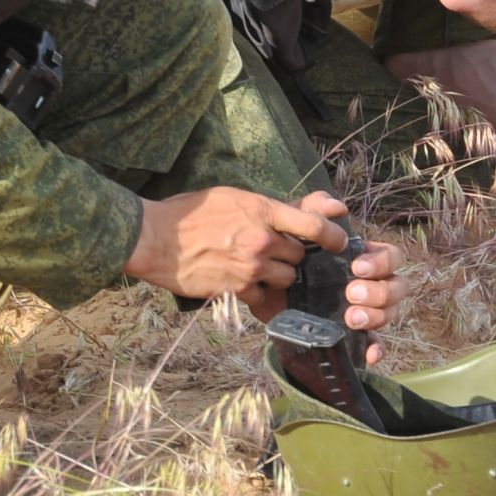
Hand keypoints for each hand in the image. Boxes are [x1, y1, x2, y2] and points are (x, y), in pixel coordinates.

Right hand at [123, 187, 406, 361]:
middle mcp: (262, 239)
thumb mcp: (231, 197)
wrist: (155, 239)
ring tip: (262, 270)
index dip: (333, 236)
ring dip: (280, 277)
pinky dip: (261, 296)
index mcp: (262, 210)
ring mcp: (250, 267)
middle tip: (282, 255)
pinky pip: (263, 298)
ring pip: (286, 279)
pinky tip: (248, 287)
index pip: (313, 224)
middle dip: (295, 257)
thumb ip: (262, 209)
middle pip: (300, 256)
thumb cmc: (189, 212)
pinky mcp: (235, 289)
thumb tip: (286, 215)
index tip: (339, 242)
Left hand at [289, 191, 408, 362]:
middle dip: (380, 292)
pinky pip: (376, 343)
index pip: (392, 257)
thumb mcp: (296, 226)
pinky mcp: (354, 334)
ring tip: (351, 318)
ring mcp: (366, 310)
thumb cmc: (288, 252)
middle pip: (398, 287)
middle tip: (351, 293)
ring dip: (378, 316)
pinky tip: (369, 353)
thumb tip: (337, 208)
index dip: (382, 262)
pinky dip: (377, 349)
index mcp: (365, 257)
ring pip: (391, 313)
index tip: (357, 267)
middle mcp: (371, 284)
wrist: (264, 284)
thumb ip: (314, 209)